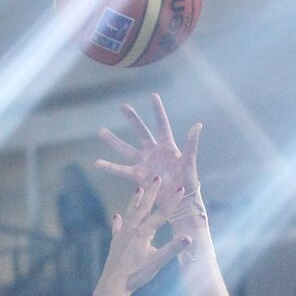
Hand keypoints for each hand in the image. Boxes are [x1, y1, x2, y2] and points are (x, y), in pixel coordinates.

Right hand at [95, 93, 201, 212]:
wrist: (180, 200)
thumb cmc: (187, 181)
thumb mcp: (189, 162)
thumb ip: (191, 144)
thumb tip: (197, 125)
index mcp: (167, 146)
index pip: (162, 125)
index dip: (158, 111)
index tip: (153, 96)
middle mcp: (153, 152)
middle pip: (141, 132)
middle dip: (133, 119)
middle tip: (123, 106)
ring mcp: (144, 163)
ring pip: (126, 149)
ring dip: (114, 141)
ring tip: (101, 131)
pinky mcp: (137, 176)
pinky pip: (121, 170)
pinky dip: (109, 167)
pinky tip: (97, 163)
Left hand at [101, 176, 189, 293]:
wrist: (113, 284)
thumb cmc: (136, 274)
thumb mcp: (157, 262)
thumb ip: (172, 249)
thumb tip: (189, 238)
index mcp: (144, 233)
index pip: (162, 214)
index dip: (172, 201)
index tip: (181, 188)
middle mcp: (132, 229)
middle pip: (143, 207)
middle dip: (151, 191)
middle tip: (156, 176)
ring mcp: (122, 235)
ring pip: (130, 213)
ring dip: (135, 201)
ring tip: (138, 189)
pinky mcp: (115, 243)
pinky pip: (118, 228)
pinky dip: (118, 221)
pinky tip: (116, 216)